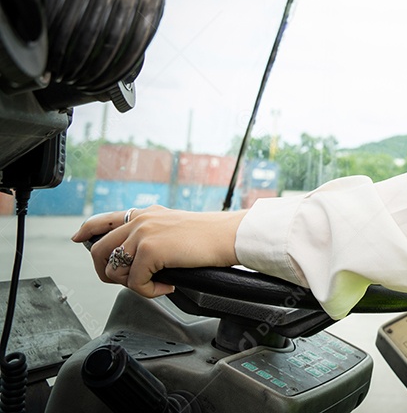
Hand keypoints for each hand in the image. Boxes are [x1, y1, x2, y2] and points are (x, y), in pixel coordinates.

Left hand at [72, 205, 247, 297]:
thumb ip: (152, 235)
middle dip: (107, 273)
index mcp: (145, 214)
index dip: (87, 230)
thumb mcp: (173, 227)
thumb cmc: (210, 236)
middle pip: (99, 250)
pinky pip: (134, 284)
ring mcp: (142, 234)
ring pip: (112, 269)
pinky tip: (168, 285)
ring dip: (130, 284)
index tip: (78, 239)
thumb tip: (136, 258)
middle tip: (128, 281)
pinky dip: (150, 291)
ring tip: (154, 283)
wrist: (228, 235)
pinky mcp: (149, 251)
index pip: (104, 219)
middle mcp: (140, 220)